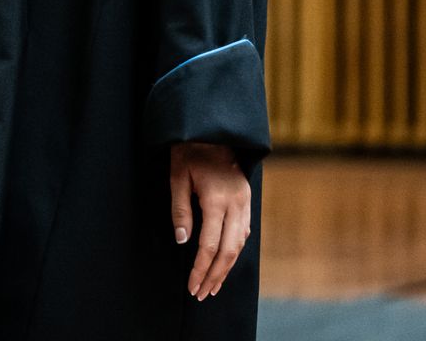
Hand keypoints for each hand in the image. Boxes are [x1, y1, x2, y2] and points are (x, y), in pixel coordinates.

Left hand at [169, 141, 250, 301]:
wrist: (213, 131)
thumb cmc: (189, 152)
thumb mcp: (177, 177)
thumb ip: (180, 210)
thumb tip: (182, 242)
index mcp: (217, 200)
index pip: (209, 245)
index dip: (200, 269)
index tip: (192, 286)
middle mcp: (236, 205)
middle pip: (228, 251)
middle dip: (215, 275)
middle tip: (202, 294)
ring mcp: (245, 203)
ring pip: (240, 245)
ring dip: (227, 268)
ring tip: (213, 286)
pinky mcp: (247, 201)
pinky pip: (244, 233)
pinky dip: (235, 251)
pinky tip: (225, 262)